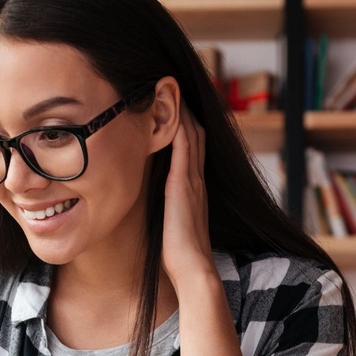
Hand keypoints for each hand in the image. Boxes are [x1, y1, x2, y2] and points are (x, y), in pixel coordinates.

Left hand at [161, 99, 215, 292]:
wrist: (192, 268)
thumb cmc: (178, 254)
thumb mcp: (172, 226)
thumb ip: (169, 211)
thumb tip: (159, 210)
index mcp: (193, 190)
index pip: (193, 149)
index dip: (186, 126)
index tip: (173, 108)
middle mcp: (196, 180)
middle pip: (196, 134)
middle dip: (186, 111)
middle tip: (172, 87)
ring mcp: (192, 180)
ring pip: (192, 134)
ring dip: (183, 111)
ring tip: (171, 87)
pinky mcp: (183, 185)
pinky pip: (185, 146)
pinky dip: (180, 125)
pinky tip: (172, 108)